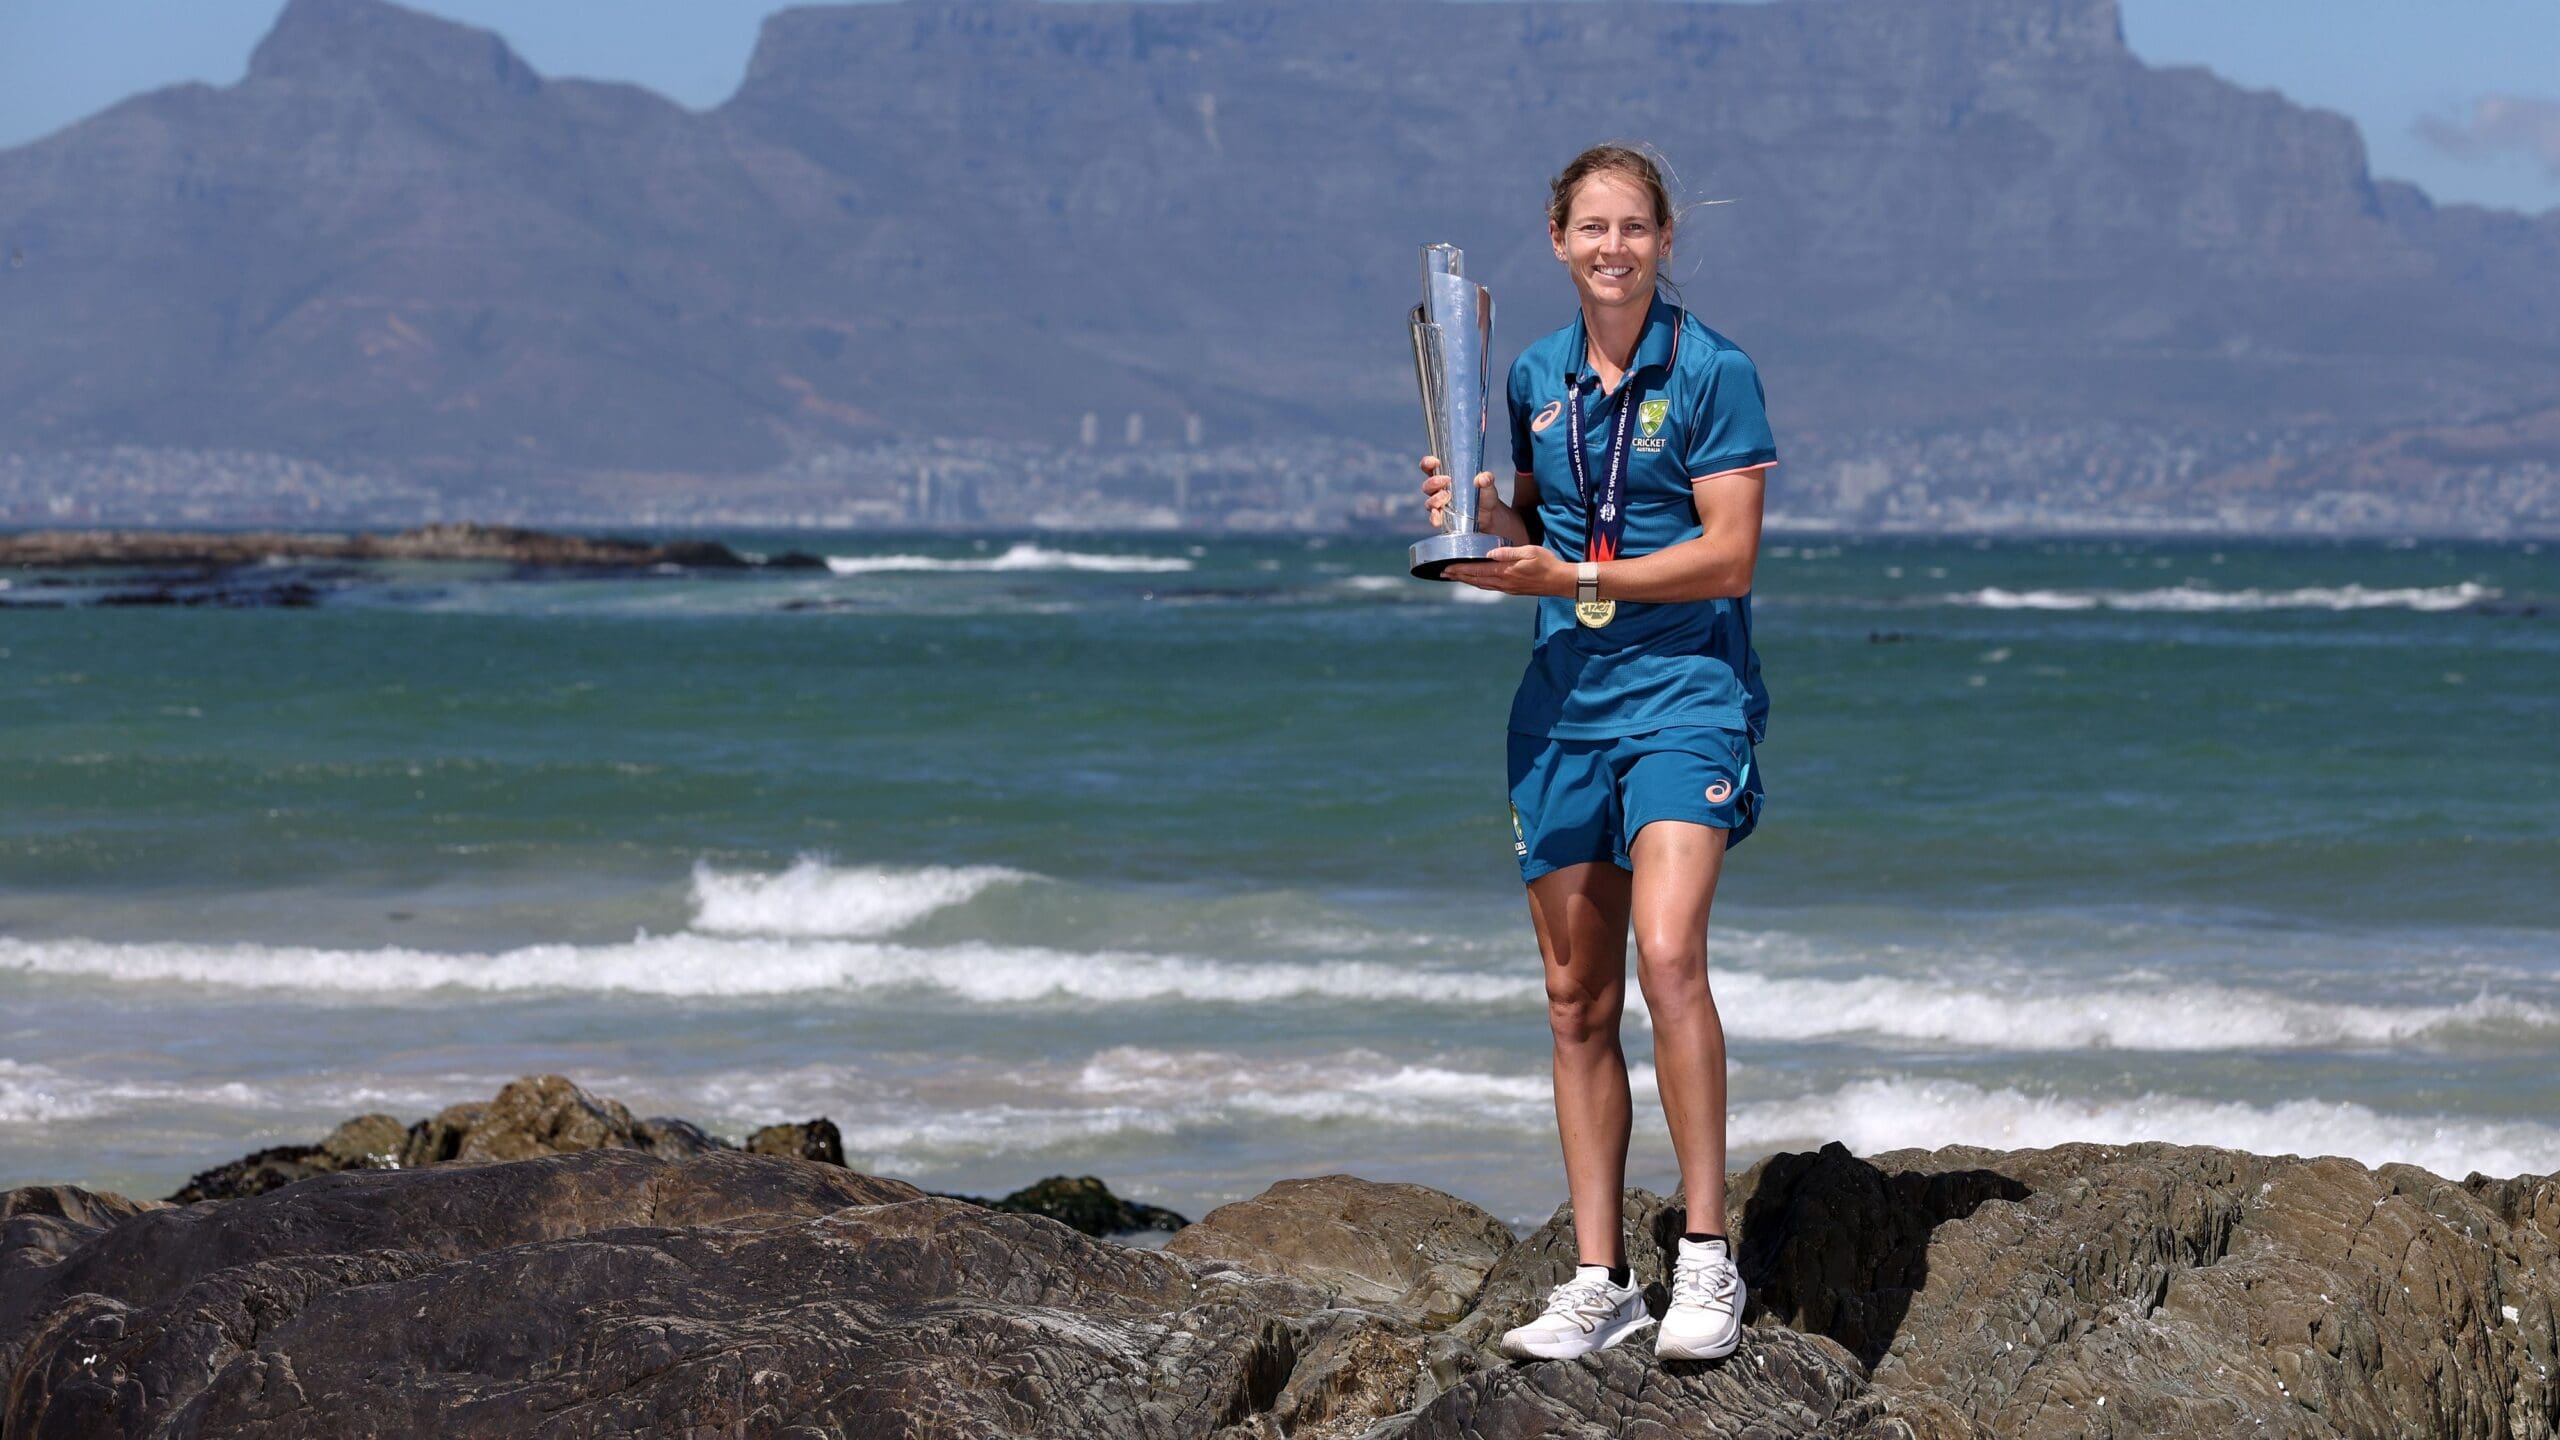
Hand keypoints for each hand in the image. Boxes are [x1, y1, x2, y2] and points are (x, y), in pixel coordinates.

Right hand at [1418, 456, 1508, 533]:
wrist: (1490, 515)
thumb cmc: (1484, 494)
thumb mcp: (1487, 484)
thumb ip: (1486, 479)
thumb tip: (1482, 478)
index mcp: (1445, 475)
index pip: (1430, 467)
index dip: (1428, 463)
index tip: (1435, 462)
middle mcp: (1439, 490)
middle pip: (1427, 485)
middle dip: (1433, 482)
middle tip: (1446, 480)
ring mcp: (1441, 505)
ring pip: (1429, 502)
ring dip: (1435, 499)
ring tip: (1447, 497)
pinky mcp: (1444, 518)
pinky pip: (1434, 518)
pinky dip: (1434, 518)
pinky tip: (1438, 516)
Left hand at [1441, 545, 1570, 595]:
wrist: (1560, 582)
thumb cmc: (1547, 563)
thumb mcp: (1530, 551)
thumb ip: (1509, 552)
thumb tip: (1490, 553)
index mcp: (1506, 572)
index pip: (1478, 570)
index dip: (1460, 569)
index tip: (1446, 567)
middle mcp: (1503, 583)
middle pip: (1475, 580)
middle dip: (1458, 576)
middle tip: (1442, 573)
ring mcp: (1507, 588)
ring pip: (1481, 585)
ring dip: (1466, 580)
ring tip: (1453, 576)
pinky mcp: (1511, 590)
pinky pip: (1489, 587)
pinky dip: (1478, 583)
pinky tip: (1474, 580)